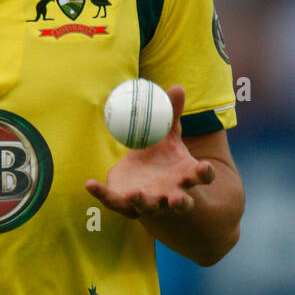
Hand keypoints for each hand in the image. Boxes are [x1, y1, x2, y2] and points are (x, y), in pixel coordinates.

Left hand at [86, 85, 214, 219]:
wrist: (144, 180)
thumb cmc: (162, 157)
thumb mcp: (168, 136)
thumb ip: (172, 115)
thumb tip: (177, 87)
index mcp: (186, 176)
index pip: (202, 177)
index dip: (205, 174)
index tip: (204, 167)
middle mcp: (172, 194)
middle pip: (180, 202)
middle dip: (180, 202)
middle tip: (177, 199)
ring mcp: (151, 203)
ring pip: (149, 207)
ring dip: (143, 202)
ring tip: (135, 194)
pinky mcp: (126, 206)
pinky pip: (114, 202)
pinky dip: (102, 194)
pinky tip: (90, 184)